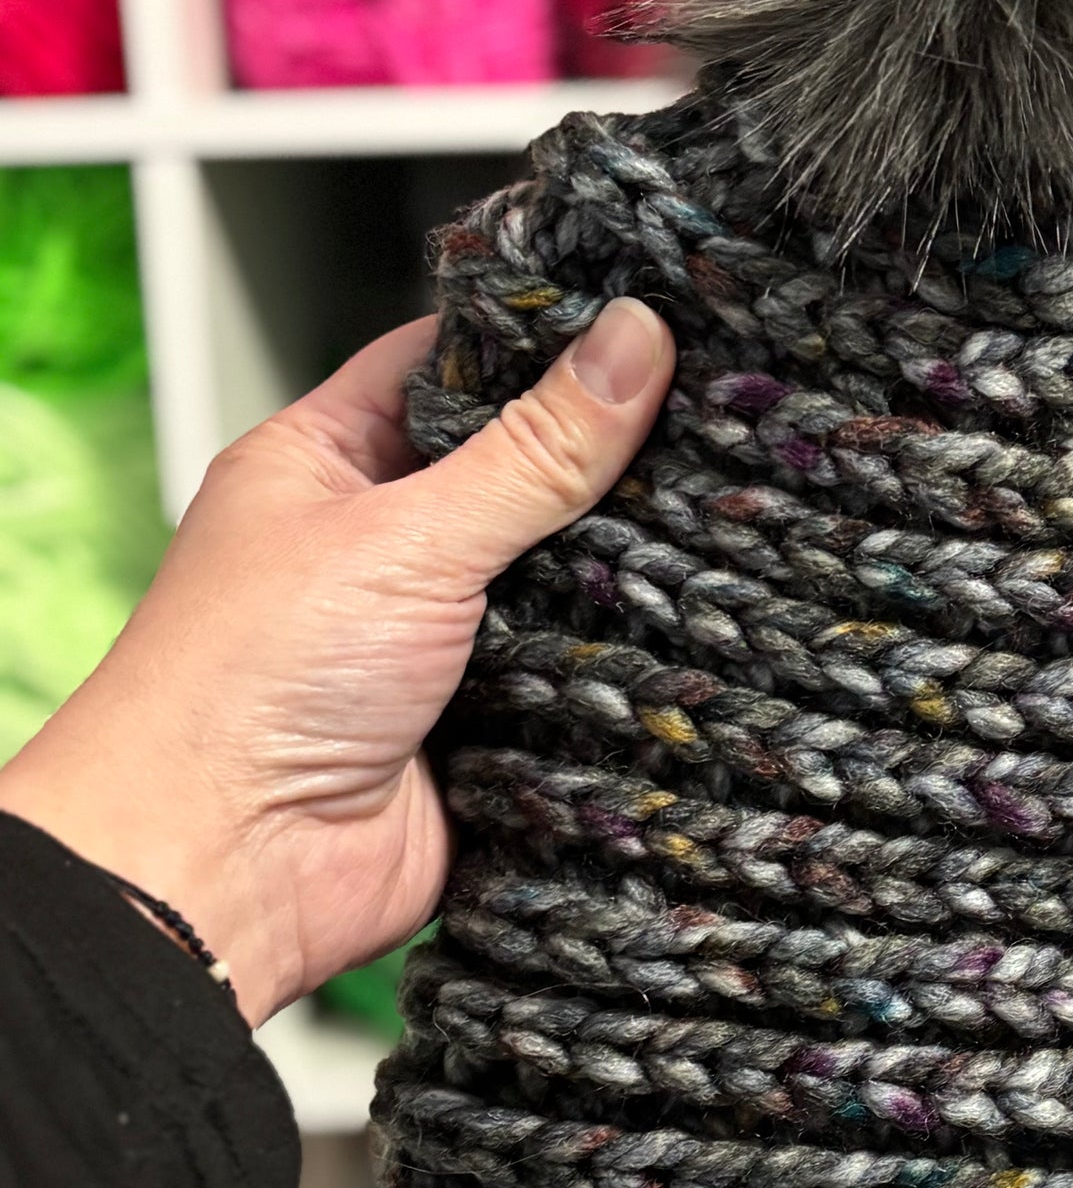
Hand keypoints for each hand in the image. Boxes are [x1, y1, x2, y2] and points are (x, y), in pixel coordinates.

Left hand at [0, 297, 674, 1025]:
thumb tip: (632, 343)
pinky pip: (573, 683)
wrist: (228, 871)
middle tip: (715, 421)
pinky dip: (619, 670)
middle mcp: (379, 550)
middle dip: (605, 467)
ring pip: (557, 585)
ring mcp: (434, 643)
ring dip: (618, 576)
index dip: (540, 341)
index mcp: (327, 465)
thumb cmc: (245, 687)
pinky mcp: (482, 729)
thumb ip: (534, 450)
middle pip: (518, 478)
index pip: (447, 368)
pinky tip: (695, 635)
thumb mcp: (405, 535)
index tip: (648, 316)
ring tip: (730, 520)